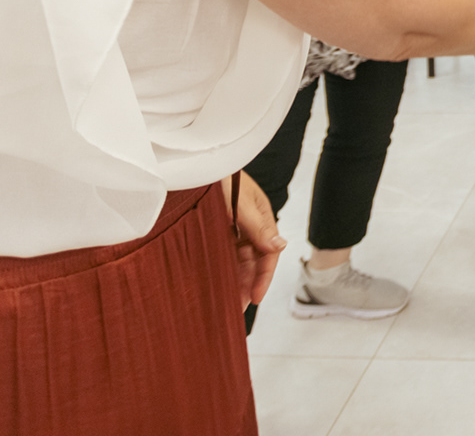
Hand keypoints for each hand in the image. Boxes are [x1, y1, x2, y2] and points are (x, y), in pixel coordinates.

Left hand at [222, 172, 287, 308]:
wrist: (194, 166)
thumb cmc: (220, 176)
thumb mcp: (240, 201)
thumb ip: (258, 225)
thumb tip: (280, 246)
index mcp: (261, 216)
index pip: (268, 252)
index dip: (264, 276)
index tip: (256, 297)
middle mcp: (249, 224)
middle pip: (254, 260)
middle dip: (249, 284)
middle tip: (239, 308)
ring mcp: (233, 227)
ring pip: (238, 260)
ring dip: (236, 280)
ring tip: (228, 303)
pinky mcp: (216, 230)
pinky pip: (223, 254)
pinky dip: (222, 269)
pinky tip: (218, 283)